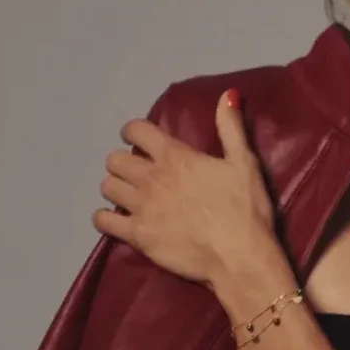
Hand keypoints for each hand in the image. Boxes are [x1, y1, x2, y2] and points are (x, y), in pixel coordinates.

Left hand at [93, 90, 282, 287]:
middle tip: (137, 173)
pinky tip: (116, 221)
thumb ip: (231, 128)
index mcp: (175, 157)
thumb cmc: (245, 209)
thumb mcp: (245, 163)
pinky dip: (105, 218)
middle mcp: (151, 177)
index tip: (138, 139)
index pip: (136, 130)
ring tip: (129, 196)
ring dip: (115, 188)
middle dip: (123, 163)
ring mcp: (140, 207)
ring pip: (107, 187)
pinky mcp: (137, 235)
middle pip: (115, 159)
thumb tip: (227, 94)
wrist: (239, 256)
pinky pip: (103, 221)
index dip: (133, 132)